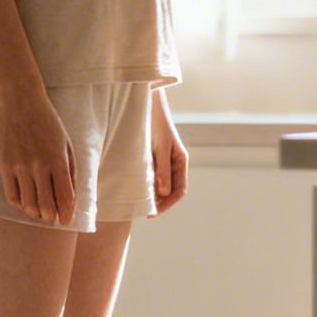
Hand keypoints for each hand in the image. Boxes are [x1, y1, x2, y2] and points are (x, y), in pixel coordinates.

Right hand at [0, 90, 76, 225]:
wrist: (18, 100)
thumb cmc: (46, 121)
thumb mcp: (66, 142)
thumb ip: (70, 170)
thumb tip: (70, 197)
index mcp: (58, 159)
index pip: (65, 197)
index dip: (67, 214)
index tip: (66, 220)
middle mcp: (39, 166)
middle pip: (46, 206)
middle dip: (50, 216)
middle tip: (52, 216)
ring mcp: (19, 167)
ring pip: (28, 204)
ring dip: (35, 213)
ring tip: (39, 210)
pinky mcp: (4, 165)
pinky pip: (11, 195)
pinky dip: (19, 204)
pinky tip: (24, 200)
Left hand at [149, 89, 188, 215]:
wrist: (145, 102)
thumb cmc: (154, 121)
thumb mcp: (159, 146)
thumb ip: (162, 170)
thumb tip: (164, 194)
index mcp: (180, 160)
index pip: (179, 190)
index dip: (168, 204)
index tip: (153, 213)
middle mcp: (173, 162)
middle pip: (170, 190)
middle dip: (159, 203)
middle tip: (144, 213)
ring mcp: (163, 159)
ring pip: (161, 184)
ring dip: (152, 195)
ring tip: (139, 204)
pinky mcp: (151, 155)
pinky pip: (152, 175)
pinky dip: (146, 185)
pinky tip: (135, 189)